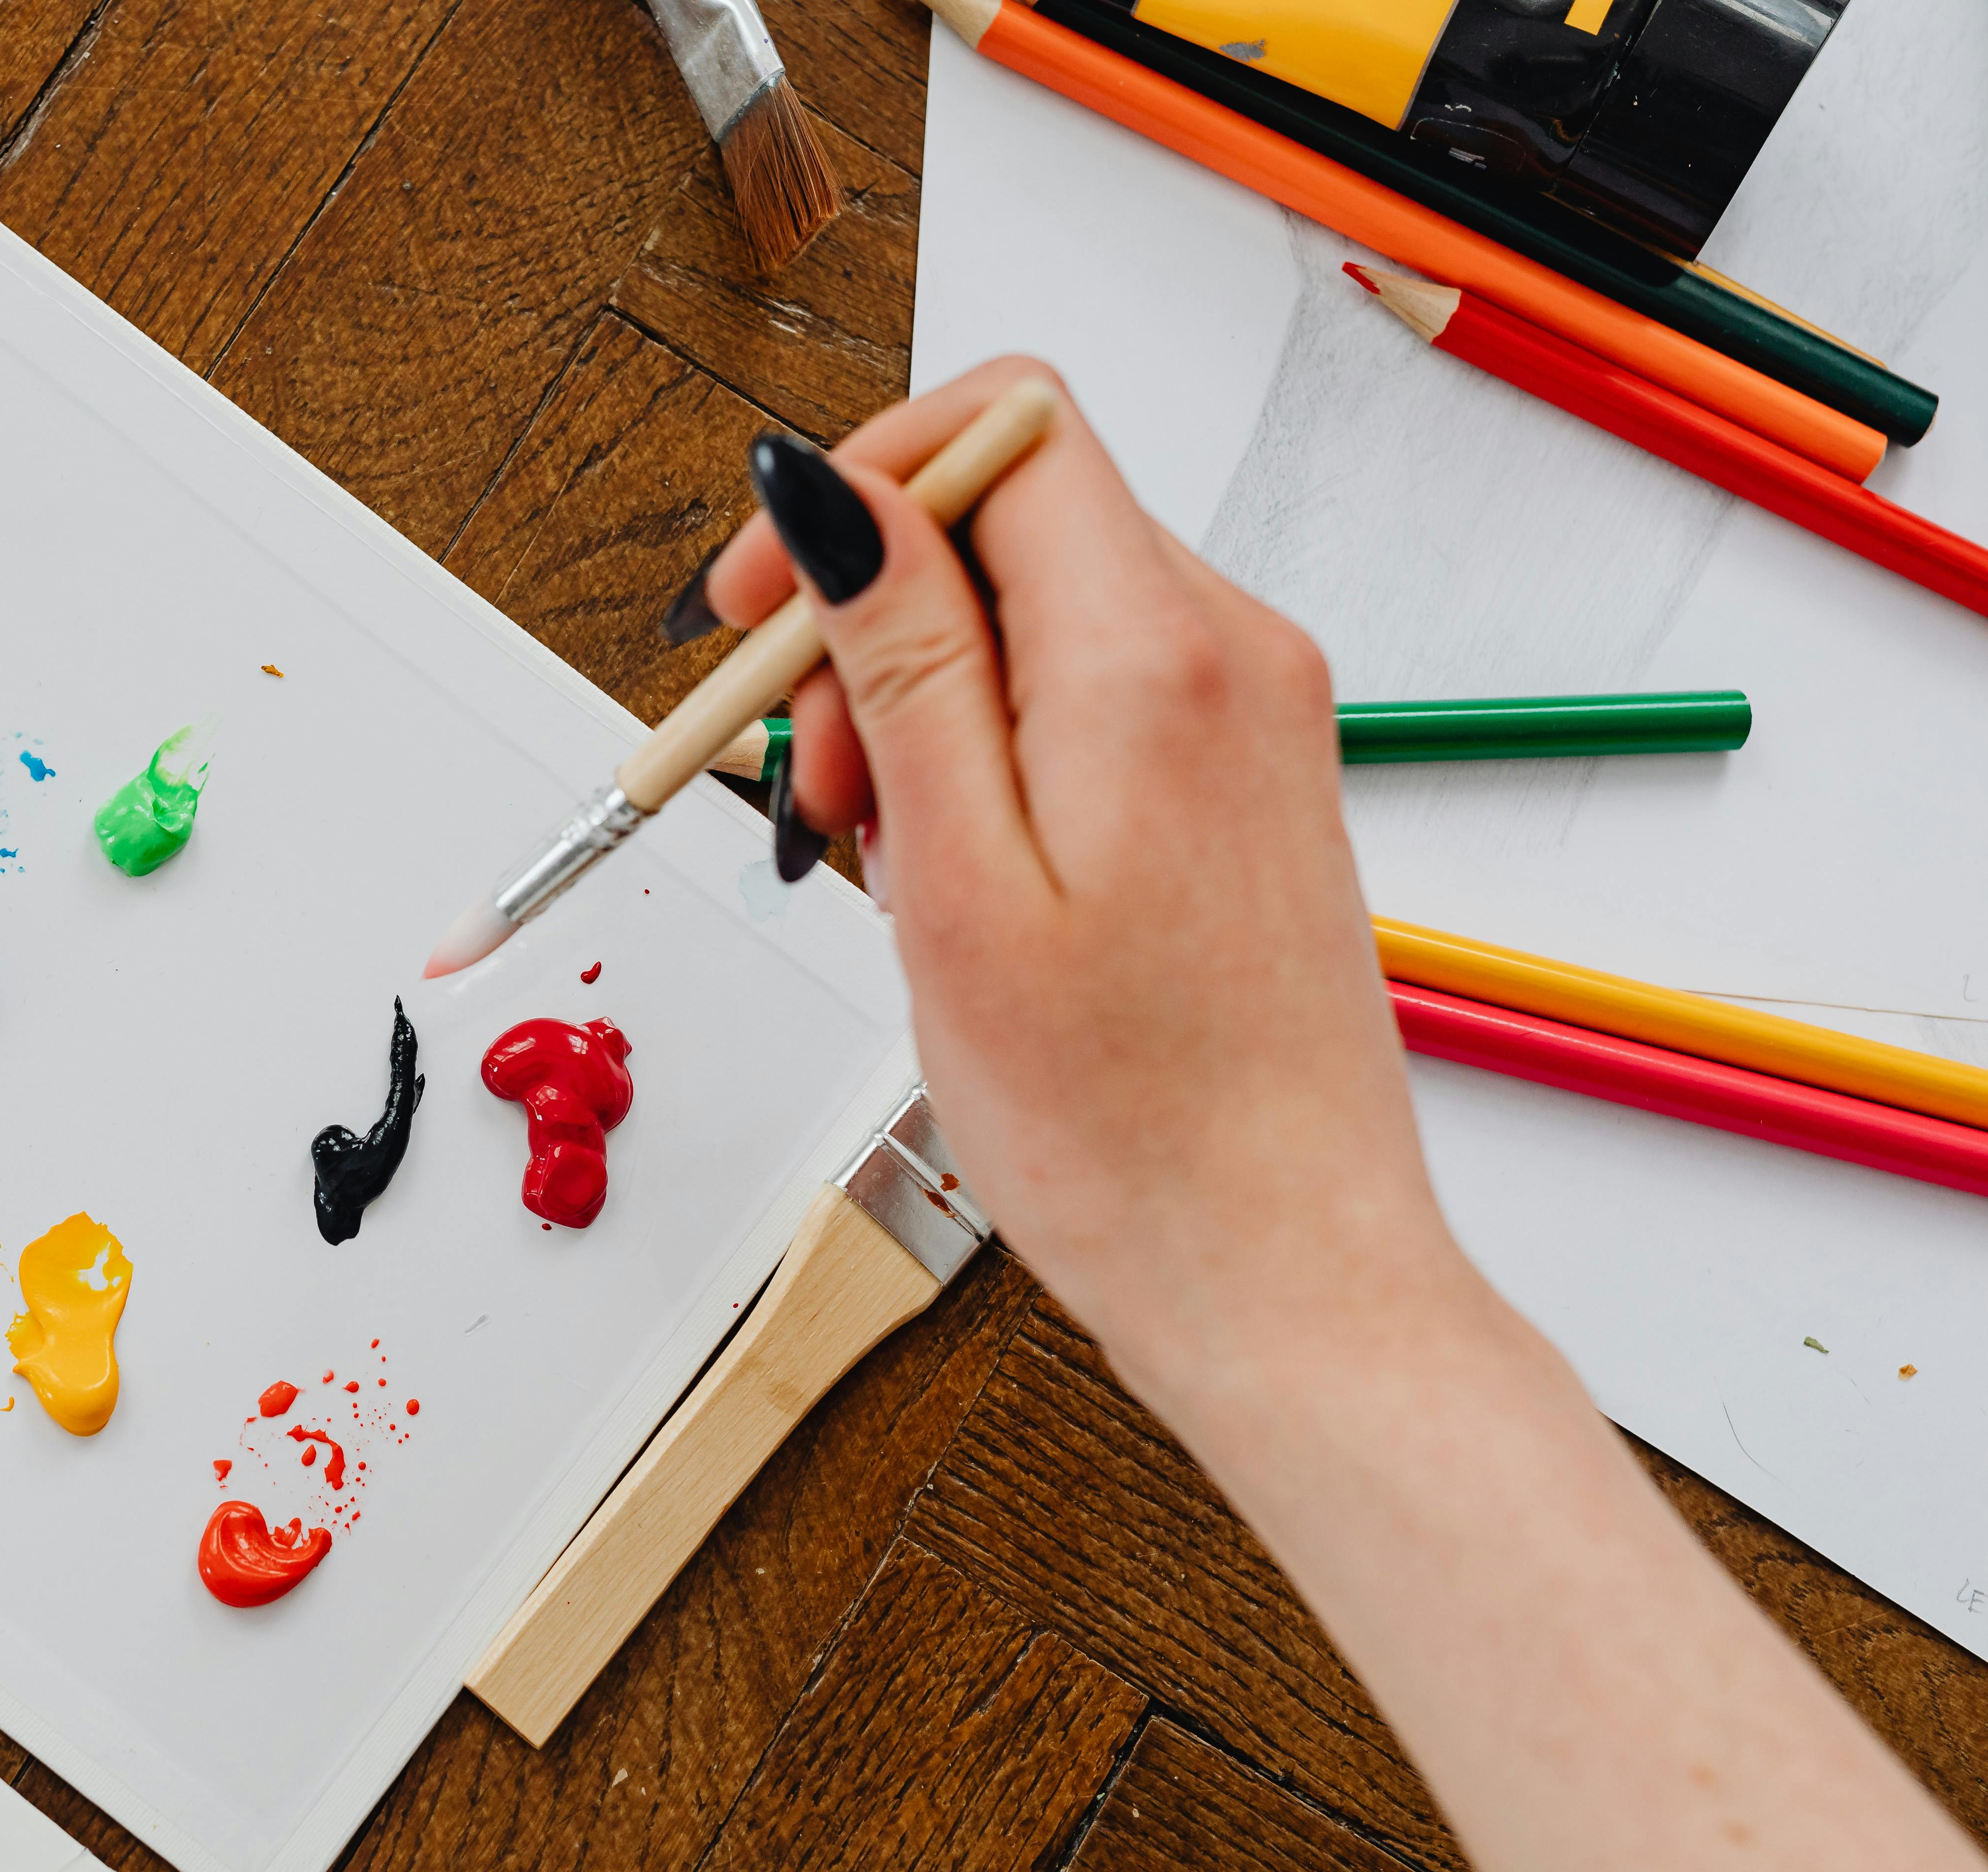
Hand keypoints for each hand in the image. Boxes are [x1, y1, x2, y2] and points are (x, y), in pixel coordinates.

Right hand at [702, 359, 1487, 1445]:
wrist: (1282, 1272)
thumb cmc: (1128, 1126)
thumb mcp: (958, 880)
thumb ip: (902, 659)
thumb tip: (834, 492)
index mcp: (1157, 658)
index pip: (998, 428)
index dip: (850, 485)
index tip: (759, 609)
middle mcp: (1232, 655)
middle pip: (1006, 517)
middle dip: (871, 623)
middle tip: (818, 792)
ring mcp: (1249, 716)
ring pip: (1036, 612)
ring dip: (922, 705)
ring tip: (891, 864)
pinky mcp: (1242, 781)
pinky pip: (1088, 695)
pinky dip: (992, 756)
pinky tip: (961, 881)